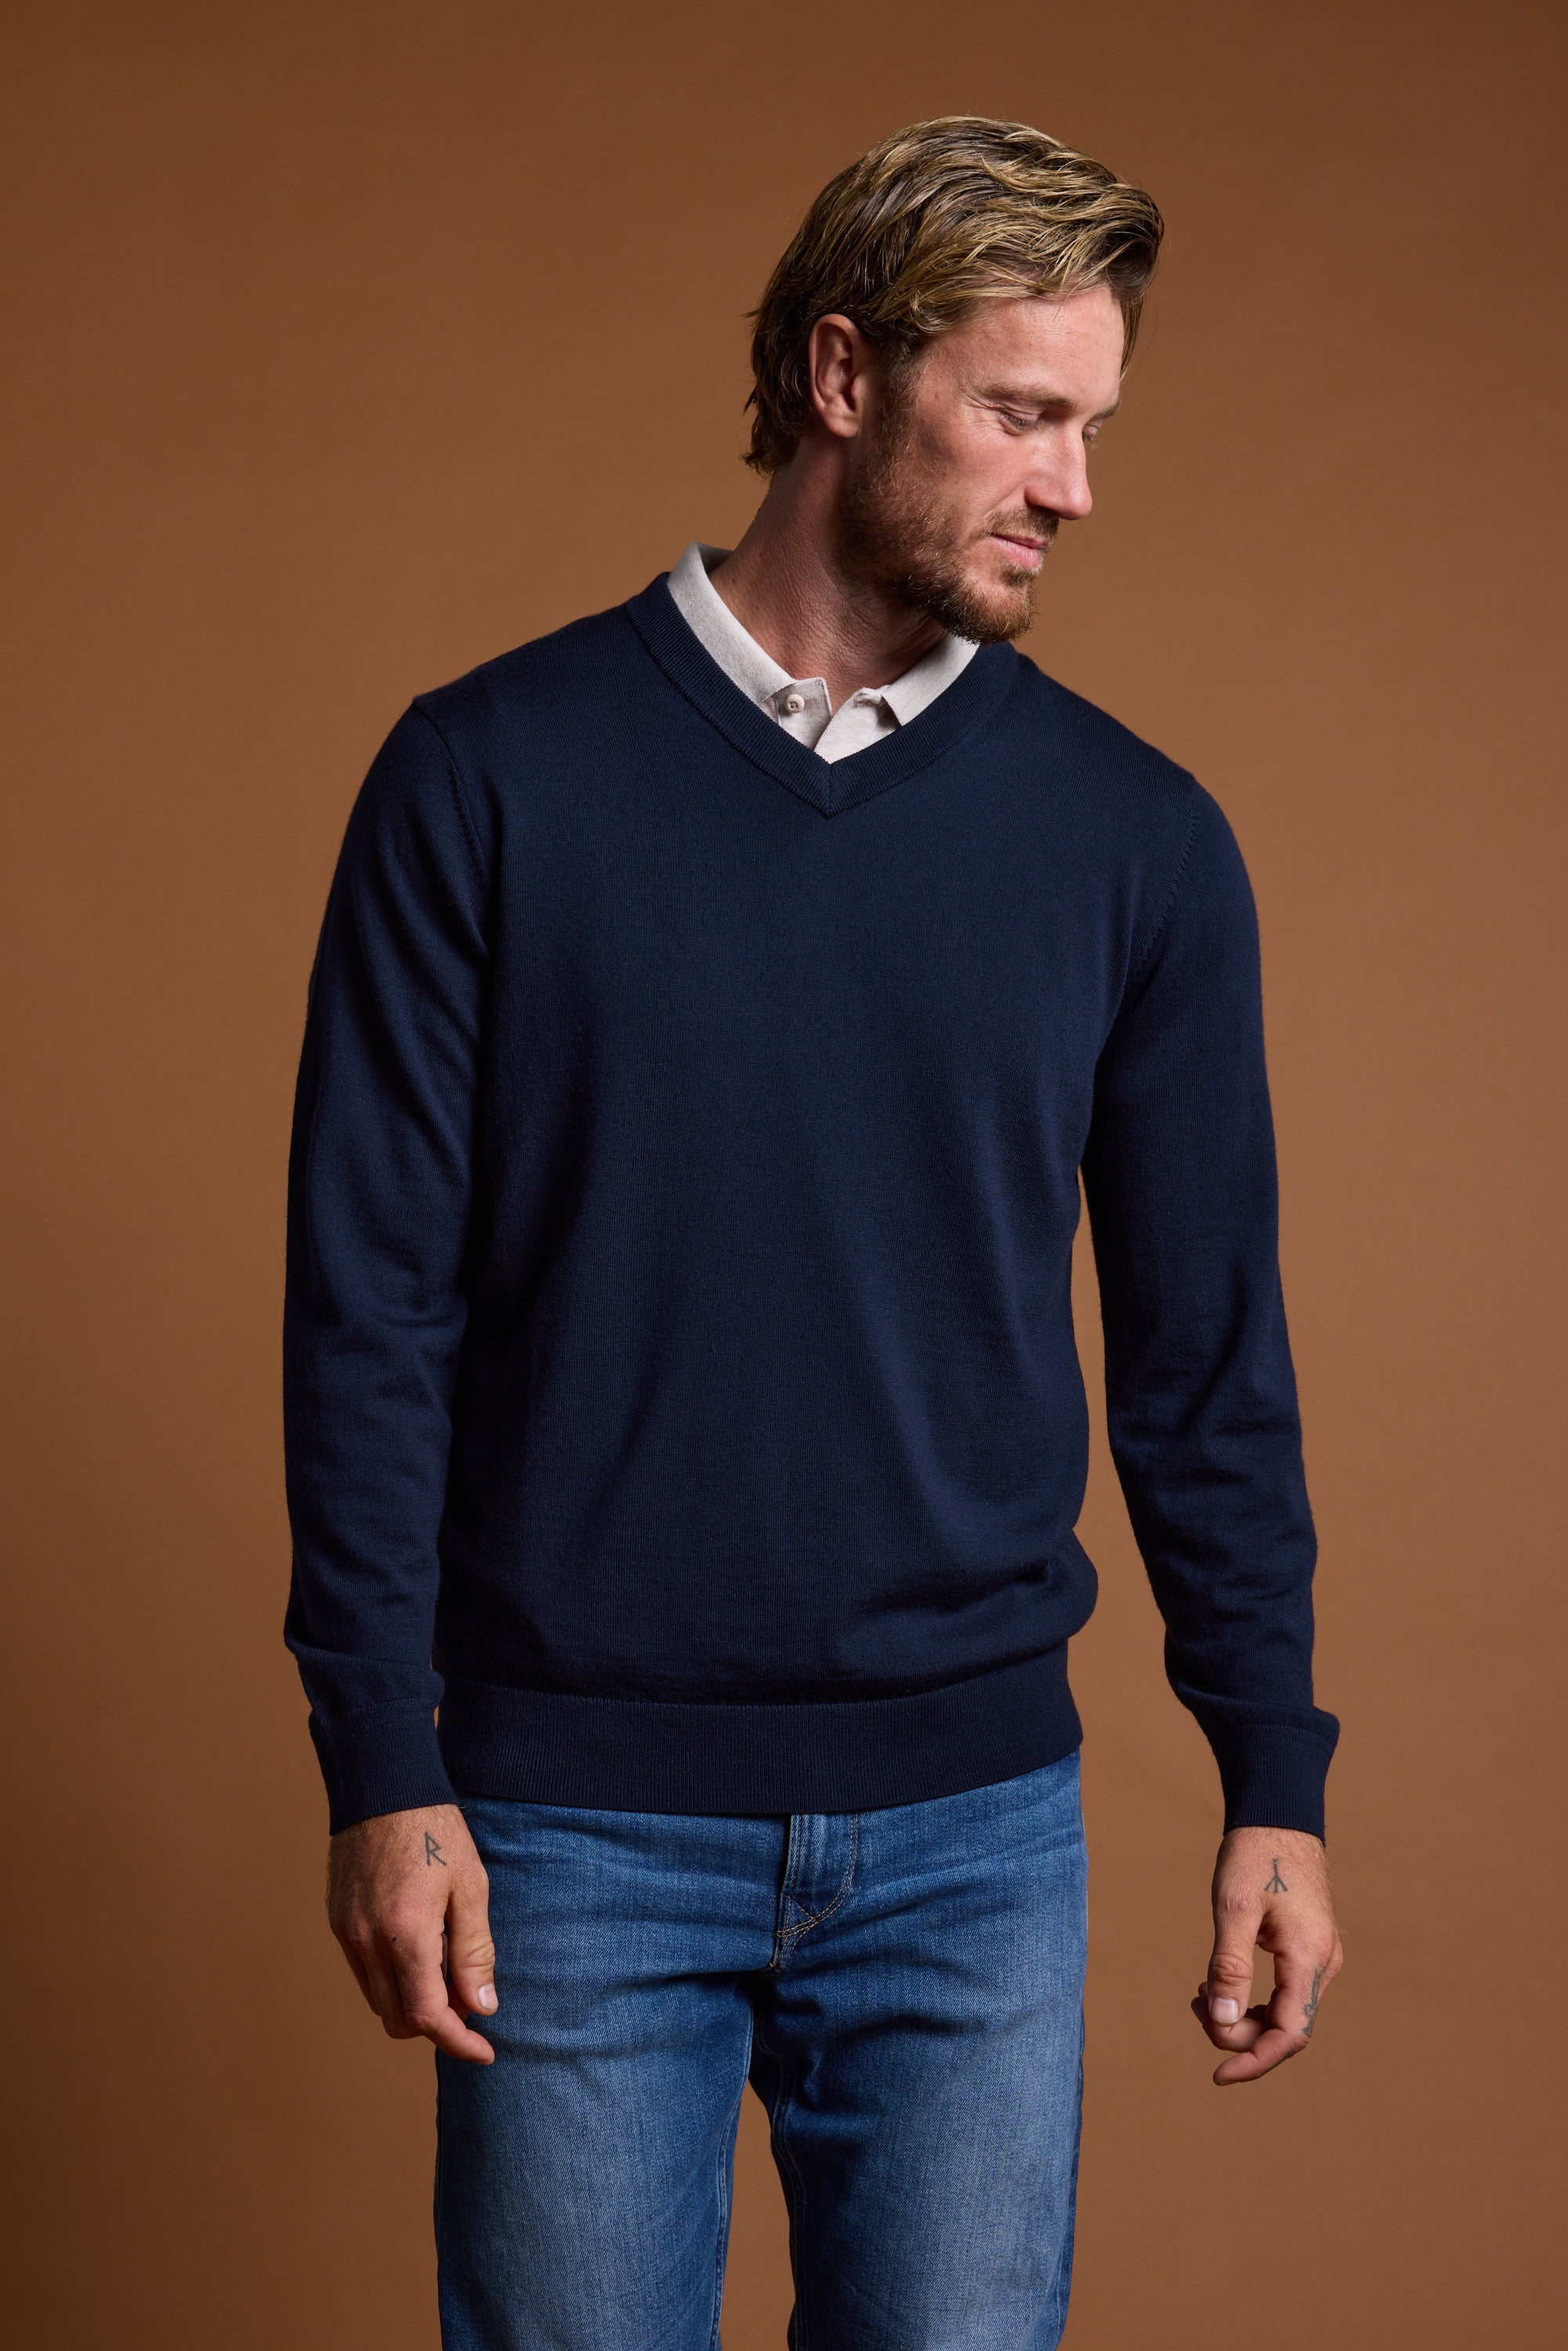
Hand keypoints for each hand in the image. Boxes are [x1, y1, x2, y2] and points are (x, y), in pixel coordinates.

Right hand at [327, 1803, 496, 2063]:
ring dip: (411, 2004)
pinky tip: (418, 1951)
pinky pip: (364, 1973)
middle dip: (436, 2024)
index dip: (458, 2042)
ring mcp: (347, 1934)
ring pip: (378, 2001)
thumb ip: (474, 1951)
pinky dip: (391, 1980)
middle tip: (469, 2002)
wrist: (383, 1787)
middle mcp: (368, 1942)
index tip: (484, 2050)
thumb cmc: (435, 1831)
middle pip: (399, 2019)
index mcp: (406, 1934)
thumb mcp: (471, 1886)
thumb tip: (482, 2007)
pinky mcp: (337, 1923)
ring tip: (445, 1972)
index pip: (428, 2016)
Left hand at [1191, 1826, 1342, 2085]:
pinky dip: (1251, 1998)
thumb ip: (1229, 1966)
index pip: (1289, 2033)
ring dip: (1242, 2015)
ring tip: (1201, 1992)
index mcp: (1309, 1957)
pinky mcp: (1307, 1949)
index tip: (1219, 2075)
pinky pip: (1283, 1993)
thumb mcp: (1234, 1908)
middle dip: (1238, 2032)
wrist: (1278, 1817)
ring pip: (1283, 2012)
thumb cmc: (1255, 1856)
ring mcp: (1318, 1958)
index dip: (1255, 2061)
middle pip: (1285, 2028)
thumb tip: (1221, 2020)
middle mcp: (1322, 1964)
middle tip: (1196, 2004)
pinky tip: (1219, 1980)